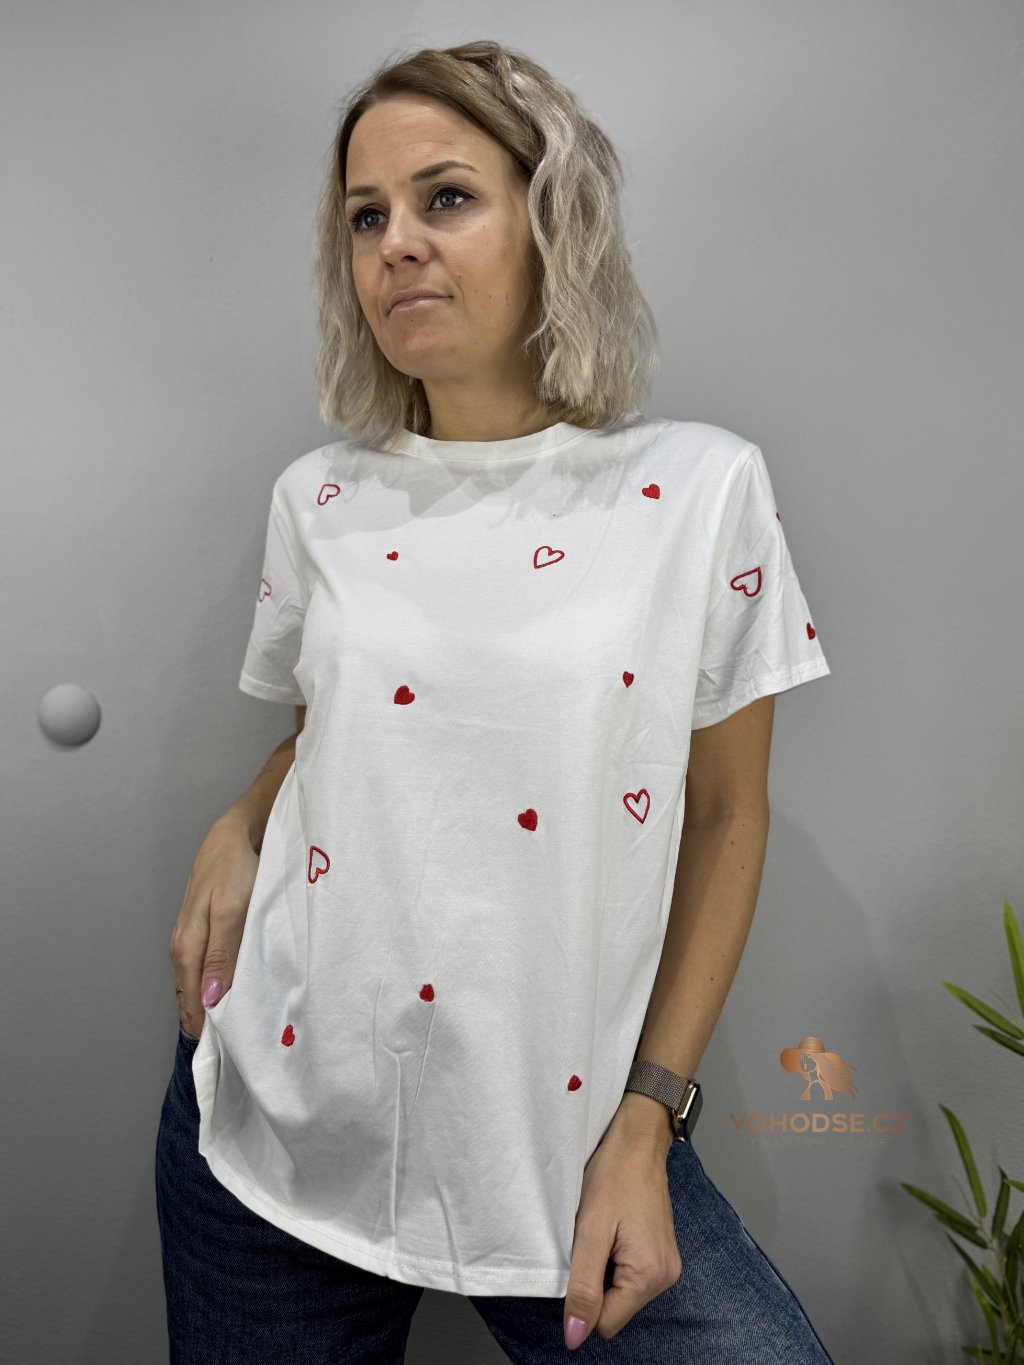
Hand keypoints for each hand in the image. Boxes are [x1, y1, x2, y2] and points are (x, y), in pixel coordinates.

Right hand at [168, 813, 259, 1038]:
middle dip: (213, 1024)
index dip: (209, 1031)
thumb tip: (208, 1000)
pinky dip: (220, 985)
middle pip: (192, 999)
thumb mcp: (231, 912)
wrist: (235, 834)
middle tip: (243, 1048)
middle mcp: (184, 949)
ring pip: (200, 985)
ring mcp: (194, 941)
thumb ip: (221, 956)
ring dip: (217, 1005)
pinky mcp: (206, 932)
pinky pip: (208, 969)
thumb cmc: (235, 870)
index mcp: (186, 949)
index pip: (191, 1005)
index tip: (232, 1054)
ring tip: (243, 1029)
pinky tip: (238, 994)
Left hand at [563, 1119, 681, 1348]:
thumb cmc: (614, 1175)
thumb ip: (583, 1287)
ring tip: (604, 1231)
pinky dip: (615, 1259)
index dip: (583, 1296)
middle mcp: (666, 1276)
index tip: (581, 1258)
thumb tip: (575, 1337)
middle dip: (595, 1281)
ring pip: (620, 1292)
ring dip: (604, 1268)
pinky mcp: (661, 1253)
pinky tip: (613, 1230)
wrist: (637, 1139)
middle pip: (615, 1308)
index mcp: (650, 1276)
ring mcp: (666, 1264)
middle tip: (593, 1239)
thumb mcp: (590, 1232)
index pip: (605, 1323)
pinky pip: (630, 1274)